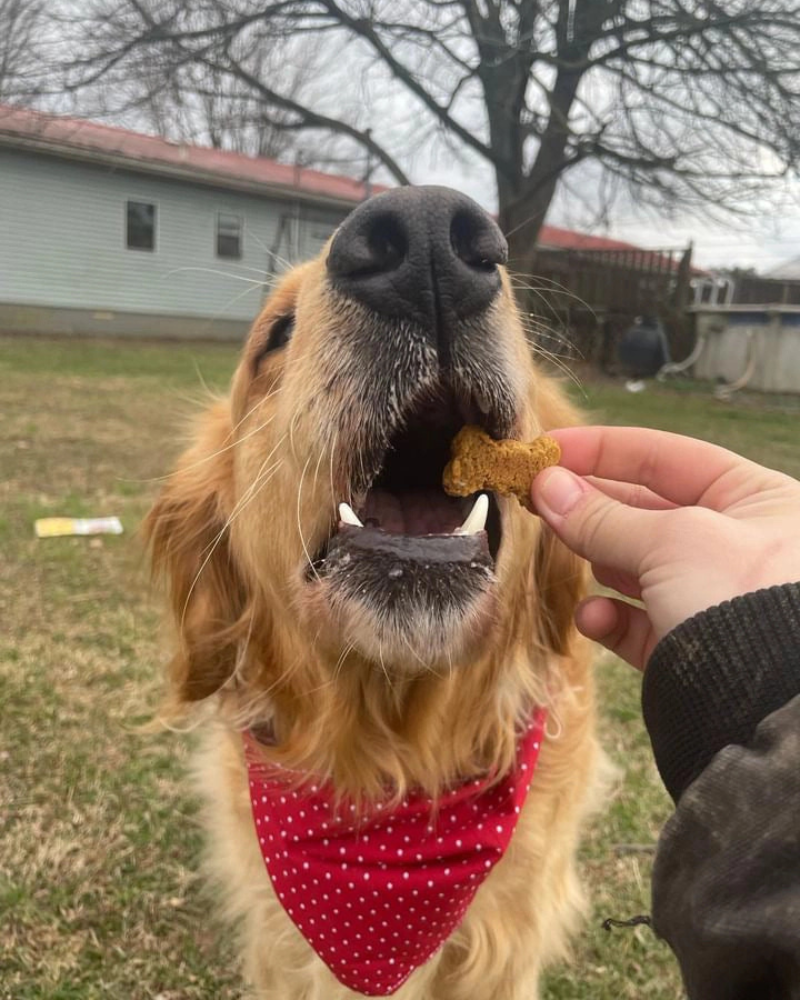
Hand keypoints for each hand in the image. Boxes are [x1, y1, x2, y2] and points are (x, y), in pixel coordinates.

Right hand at [530, 426, 799, 670]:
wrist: (771, 717)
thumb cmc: (744, 605)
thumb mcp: (671, 542)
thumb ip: (602, 515)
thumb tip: (545, 485)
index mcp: (757, 499)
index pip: (666, 456)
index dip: (603, 450)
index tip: (546, 449)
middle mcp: (740, 544)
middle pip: (647, 510)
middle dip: (591, 508)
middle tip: (537, 500)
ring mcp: (715, 597)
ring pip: (637, 566)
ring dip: (599, 562)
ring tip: (566, 553)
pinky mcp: (693, 647)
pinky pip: (639, 621)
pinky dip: (611, 618)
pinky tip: (592, 618)